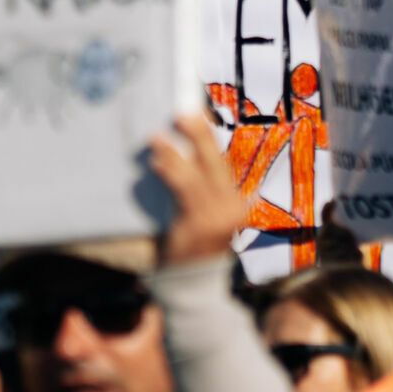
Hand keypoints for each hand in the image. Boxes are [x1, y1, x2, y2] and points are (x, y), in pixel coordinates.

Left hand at [149, 113, 250, 265]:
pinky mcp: (199, 222)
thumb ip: (199, 187)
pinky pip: (184, 191)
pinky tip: (157, 163)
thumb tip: (180, 152)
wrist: (194, 280)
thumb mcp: (203, 212)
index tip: (197, 111)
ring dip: (175, 153)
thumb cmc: (195, 243)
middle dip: (200, 134)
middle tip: (182, 112)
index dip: (209, 136)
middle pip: (216, 161)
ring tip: (156, 138)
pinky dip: (171, 173)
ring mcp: (219, 214)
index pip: (222, 160)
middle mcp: (233, 204)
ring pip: (196, 174)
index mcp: (237, 199)